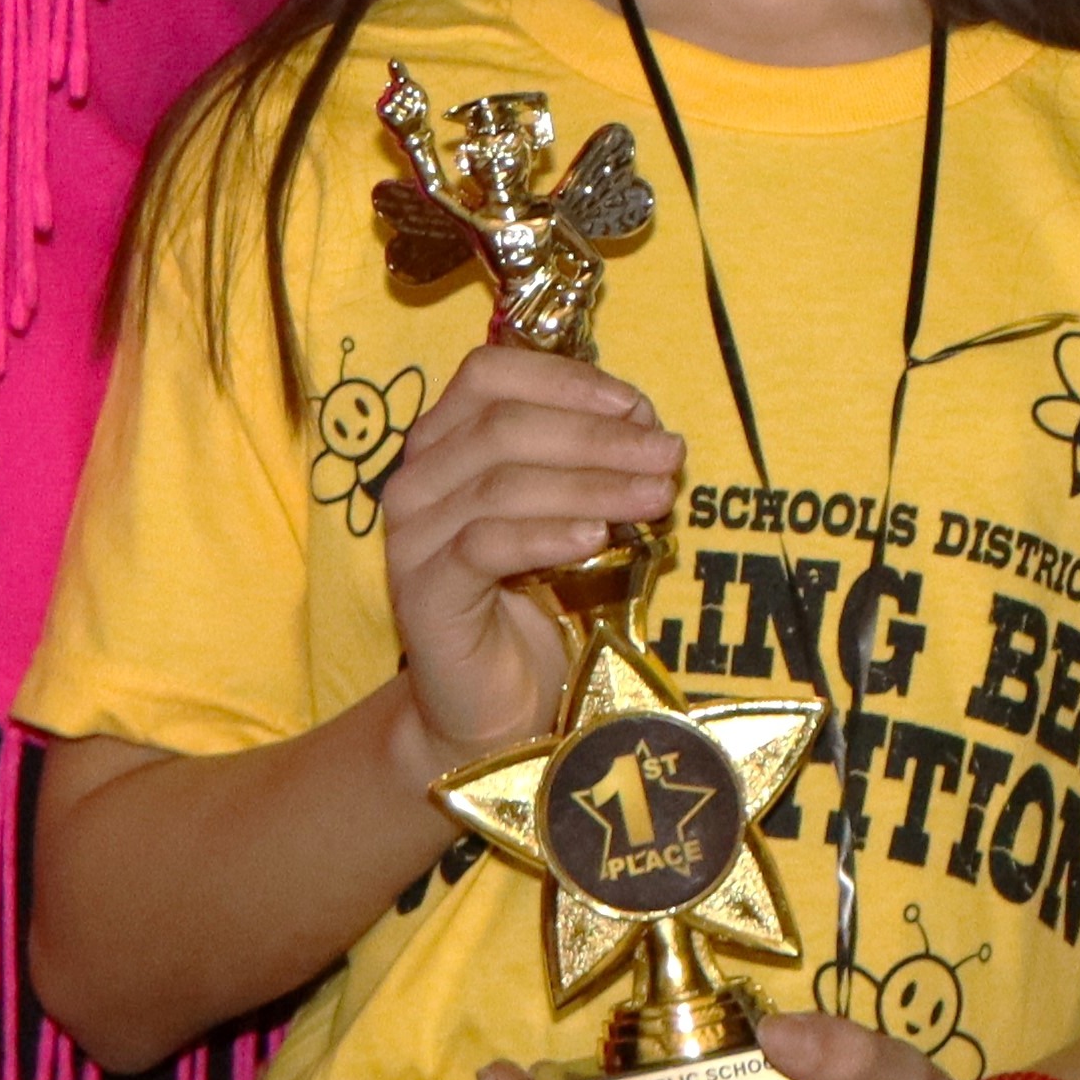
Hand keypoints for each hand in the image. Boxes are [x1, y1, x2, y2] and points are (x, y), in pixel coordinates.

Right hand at [377, 344, 683, 762]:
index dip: (565, 380)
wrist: (496, 705)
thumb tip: (645, 423)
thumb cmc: (537, 600)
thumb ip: (591, 461)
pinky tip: (597, 535)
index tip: (636, 405)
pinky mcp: (421, 593)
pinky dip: (547, 533)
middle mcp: (417, 478)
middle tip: (668, 454)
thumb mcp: (570, 512)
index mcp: (444, 440)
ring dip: (591, 483)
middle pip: (503, 425)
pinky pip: (484, 545)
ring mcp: (412, 537)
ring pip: (502, 483)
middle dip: (597, 435)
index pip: (490, 373)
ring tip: (655, 497)